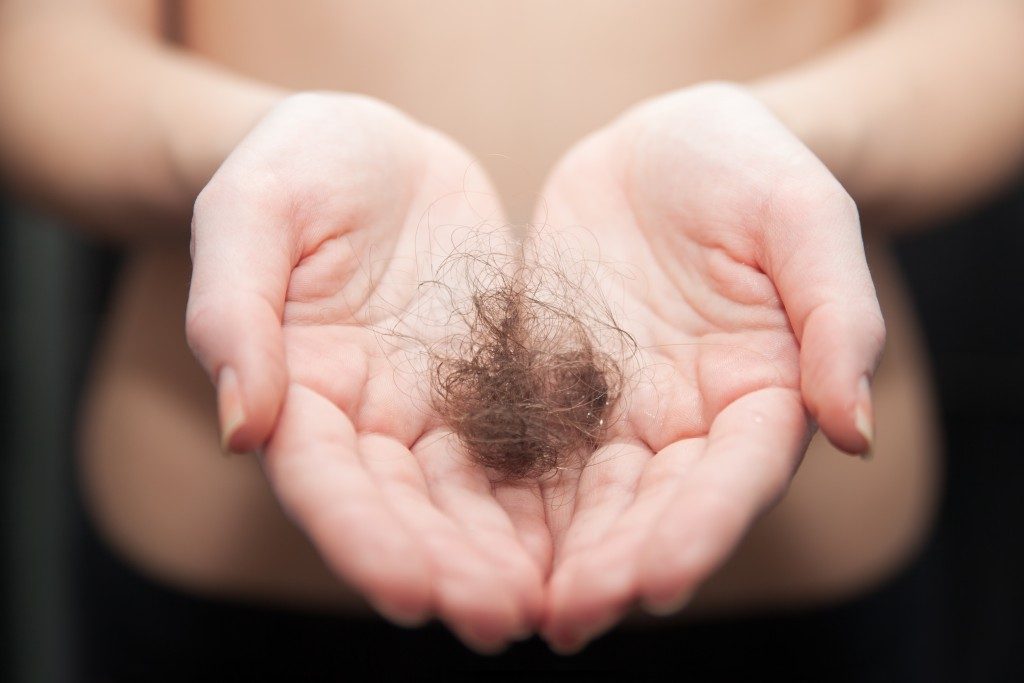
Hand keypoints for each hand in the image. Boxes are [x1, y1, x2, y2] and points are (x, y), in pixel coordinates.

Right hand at [185, 92, 545, 651]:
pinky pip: (527, 447)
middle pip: (406, 510)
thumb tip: (242, 426)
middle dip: (450, 569)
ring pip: (471, 498)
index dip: (363, 539)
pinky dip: (553, 496)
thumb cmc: (294, 168)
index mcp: (298, 387)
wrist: (373, 149)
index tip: (409, 594)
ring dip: (506, 555)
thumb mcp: (252, 214)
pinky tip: (595, 535)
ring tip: (553, 605)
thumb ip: (234, 312)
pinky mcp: (494, 383)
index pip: (324, 481)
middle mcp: (367, 418)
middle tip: (501, 621)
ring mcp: (433, 407)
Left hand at [532, 83, 884, 651]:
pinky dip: (501, 497)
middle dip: (615, 565)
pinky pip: (526, 448)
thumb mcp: (805, 216)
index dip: (700, 529)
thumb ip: (837, 315)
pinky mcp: (553, 386)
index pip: (735, 475)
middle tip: (570, 617)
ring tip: (513, 607)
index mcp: (760, 391)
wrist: (667, 144)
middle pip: (655, 507)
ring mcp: (617, 408)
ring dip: (554, 556)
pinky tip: (463, 534)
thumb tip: (853, 428)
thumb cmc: (752, 168)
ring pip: (587, 499)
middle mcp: (687, 419)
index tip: (656, 581)